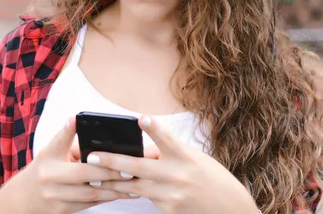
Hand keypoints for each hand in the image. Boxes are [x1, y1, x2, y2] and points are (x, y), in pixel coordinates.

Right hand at [0, 117, 135, 213]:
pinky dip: (107, 198)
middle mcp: (51, 180)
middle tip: (130, 167)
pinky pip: (90, 204)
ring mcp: (57, 198)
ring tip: (133, 183)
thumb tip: (77, 119)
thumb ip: (64, 138)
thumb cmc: (40, 172)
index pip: (62, 144)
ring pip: (91, 193)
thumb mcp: (48, 152)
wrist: (21, 202)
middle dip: (110, 171)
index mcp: (47, 160)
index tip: (96, 135)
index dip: (76, 136)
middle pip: (85, 174)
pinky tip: (123, 194)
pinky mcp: (64, 211)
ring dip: (114, 188)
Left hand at [87, 115, 259, 213]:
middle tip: (92, 156)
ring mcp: (172, 196)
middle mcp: (178, 176)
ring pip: (135, 186)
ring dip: (113, 180)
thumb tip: (142, 150)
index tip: (142, 118)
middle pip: (140, 167)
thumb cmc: (212, 178)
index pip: (168, 139)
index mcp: (186, 157)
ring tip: (94, 175)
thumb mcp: (194, 158)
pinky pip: (147, 198)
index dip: (154, 128)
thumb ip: (168, 152)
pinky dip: (135, 191)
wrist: (230, 209)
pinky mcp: (169, 210)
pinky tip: (121, 188)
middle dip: (113, 161)